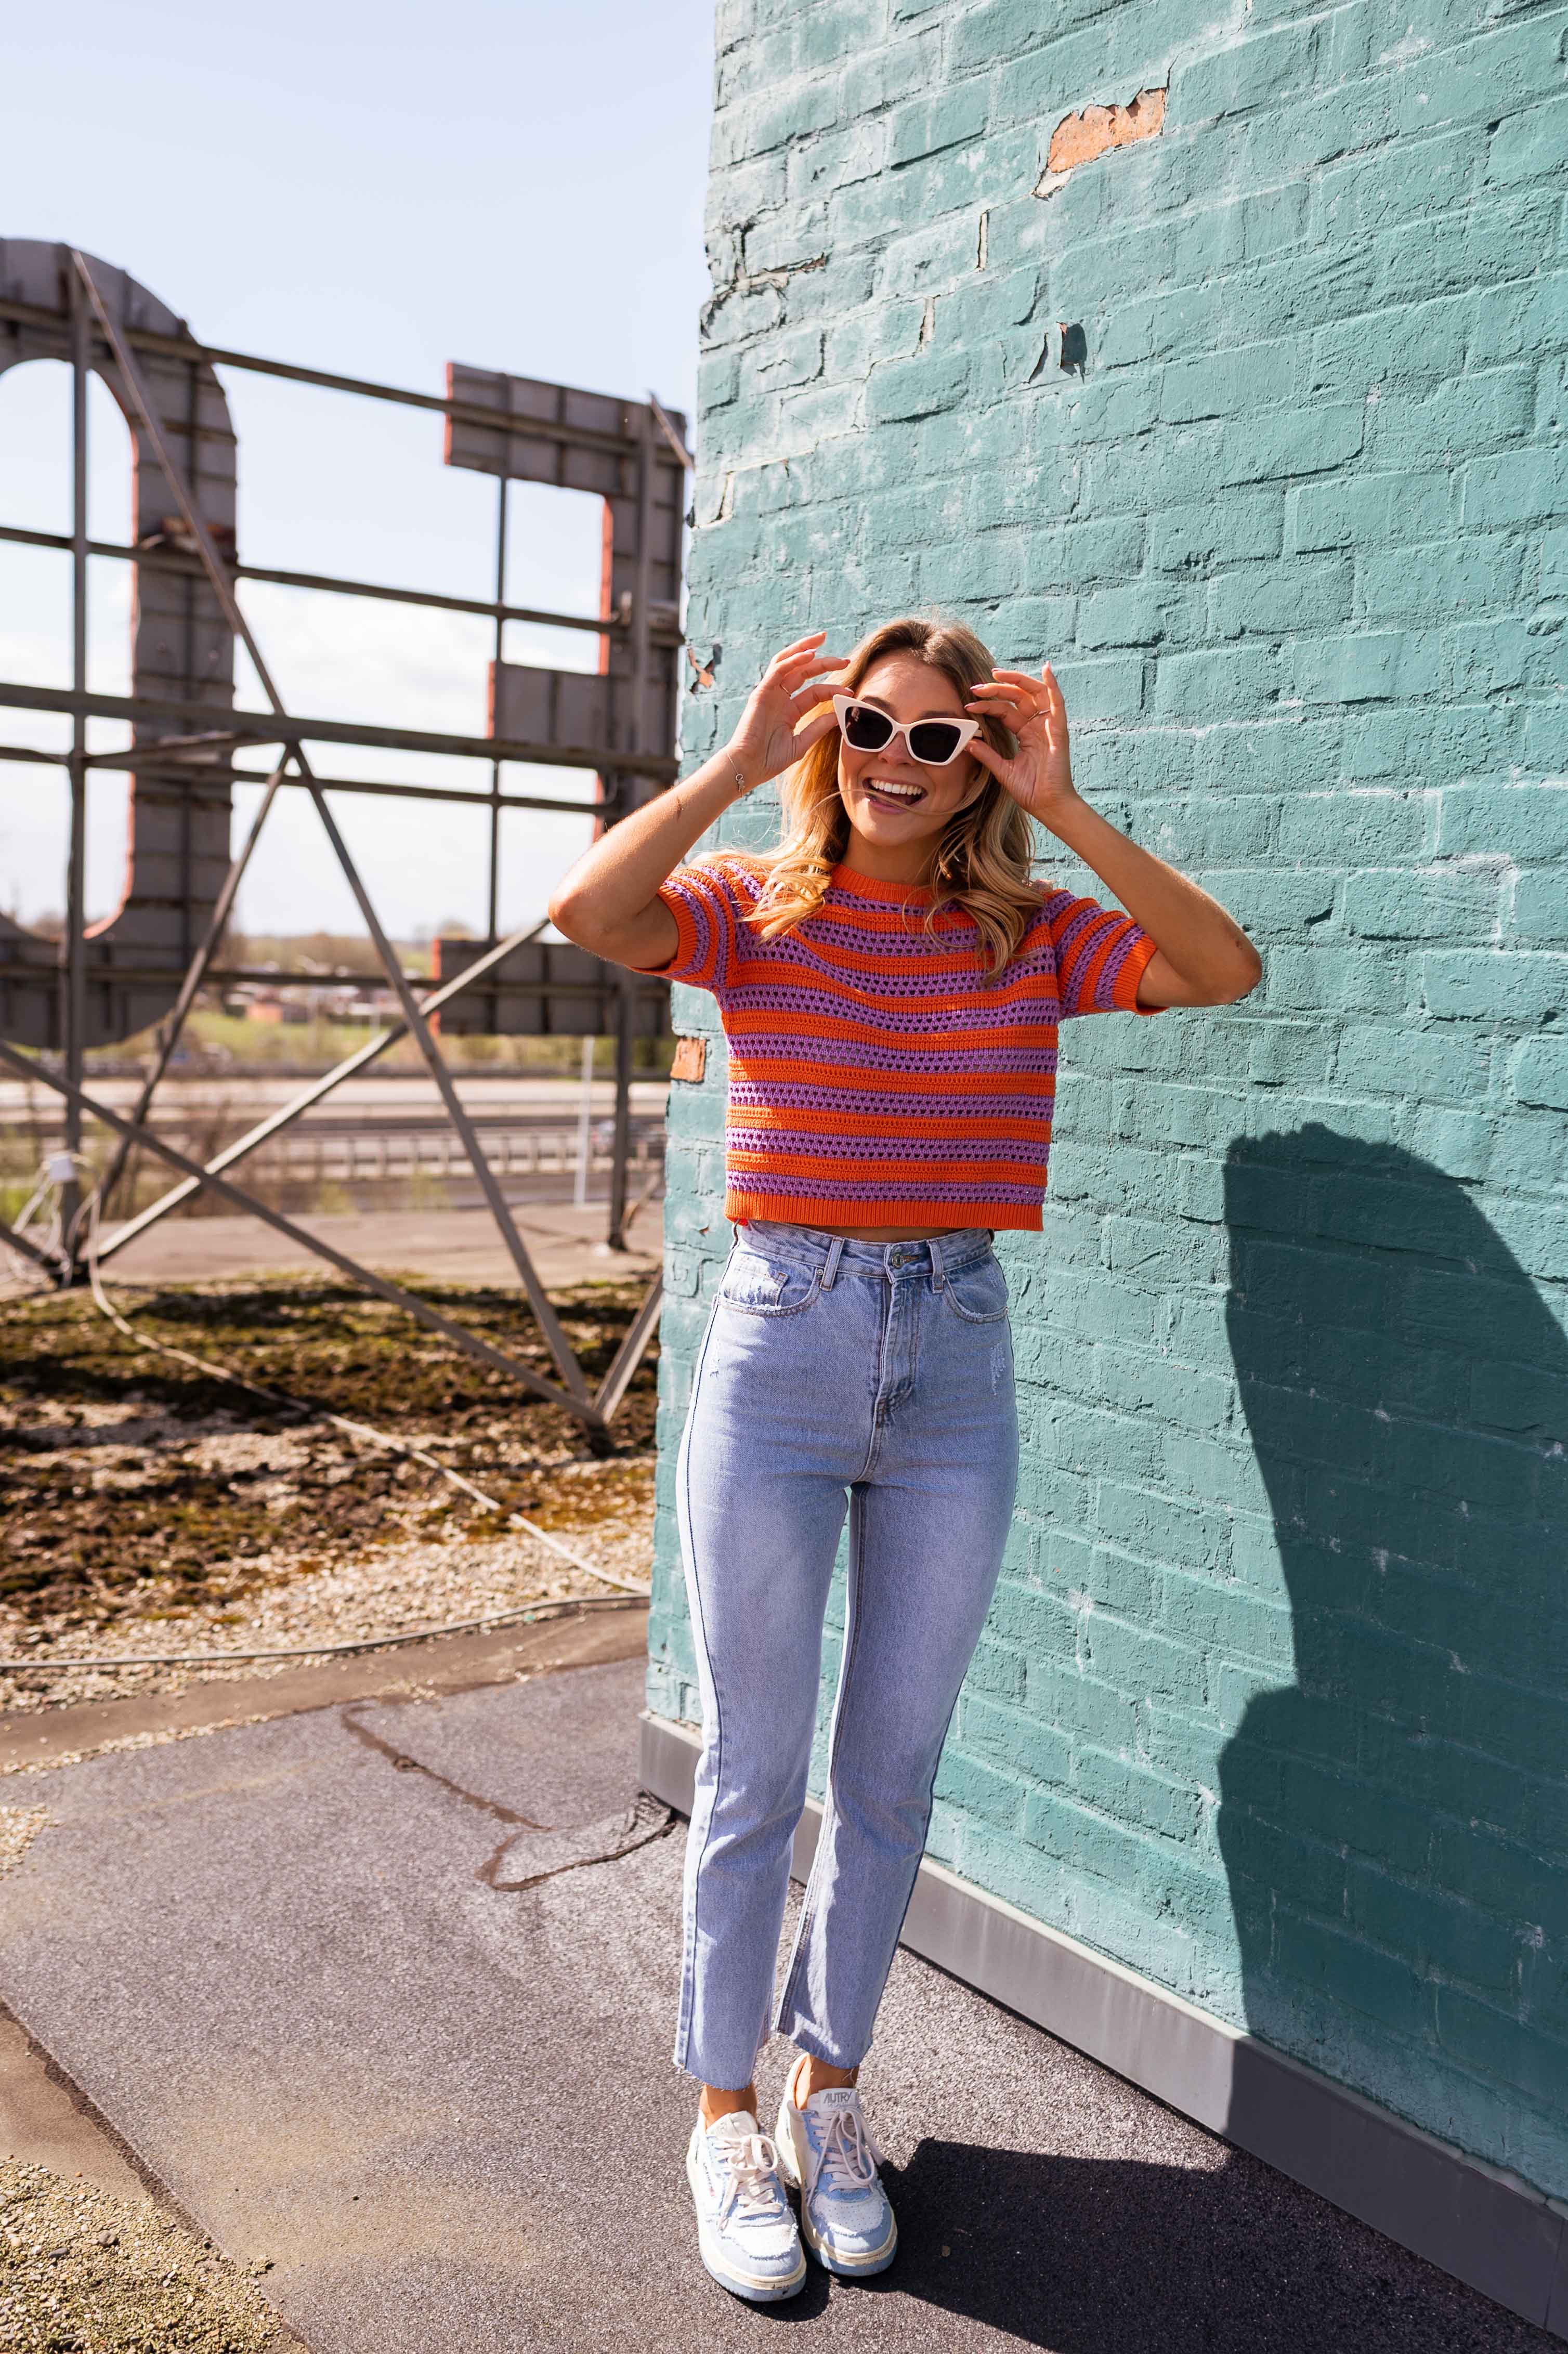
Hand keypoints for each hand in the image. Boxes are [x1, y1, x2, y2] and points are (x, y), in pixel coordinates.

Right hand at [726, 631, 845, 791]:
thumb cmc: (769, 760)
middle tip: (845, 659)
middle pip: (803, 671)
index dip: (833, 689)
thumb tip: (838, 715)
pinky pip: (778, 670)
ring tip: (821, 639)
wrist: (747, 767)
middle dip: (824, 662)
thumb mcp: (800, 744)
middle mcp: (779, 698)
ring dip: (804, 649)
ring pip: (788, 663)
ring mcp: (770, 693)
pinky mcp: (761, 693)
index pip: (814, 692)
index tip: (850, 692)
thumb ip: (817, 728)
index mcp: (789, 710)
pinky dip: (793, 660)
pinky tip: (809, 655)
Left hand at [965, 664, 1077, 827]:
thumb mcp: (1002, 769)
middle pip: (1018, 697)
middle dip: (998, 689)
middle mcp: (1038, 726)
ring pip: (1035, 694)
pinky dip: (1053, 685)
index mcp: (1026, 734)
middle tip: (977, 686)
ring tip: (997, 673)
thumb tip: (967, 741)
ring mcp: (1049, 727)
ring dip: (1017, 681)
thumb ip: (987, 754)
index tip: (969, 704)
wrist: (1047, 806)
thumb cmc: (1031, 791)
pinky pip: (1058, 703)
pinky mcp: (1059, 731)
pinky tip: (1046, 670)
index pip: (1005, 711)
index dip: (988, 705)